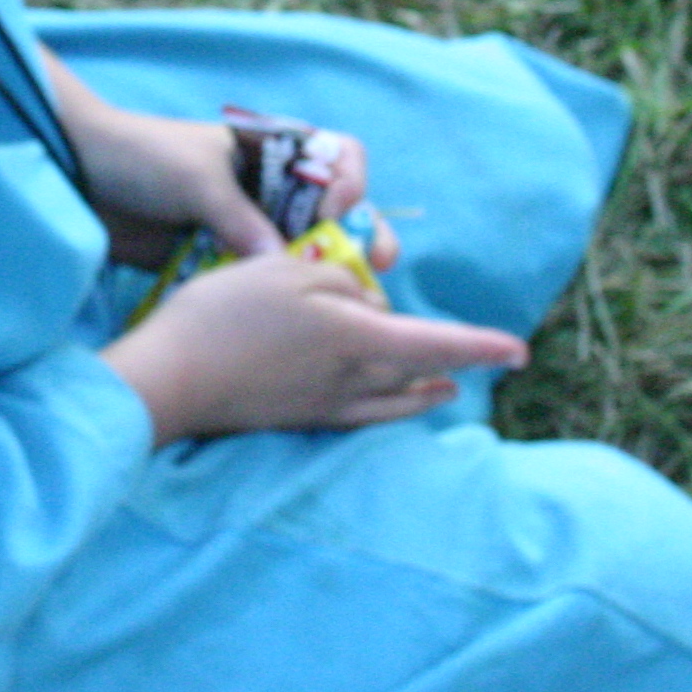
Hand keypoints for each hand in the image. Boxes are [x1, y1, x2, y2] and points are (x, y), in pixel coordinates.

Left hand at [43, 52, 401, 271]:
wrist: (80, 175)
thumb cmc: (143, 158)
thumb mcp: (197, 180)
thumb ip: (240, 218)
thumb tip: (282, 262)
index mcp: (270, 152)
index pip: (337, 160)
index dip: (349, 186)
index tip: (334, 213)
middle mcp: (268, 189)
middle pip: (332, 215)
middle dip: (356, 240)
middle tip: (371, 269)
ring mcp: (246, 226)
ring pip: (302, 254)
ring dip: (322, 276)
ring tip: (344, 303)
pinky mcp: (221, 259)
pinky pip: (262, 280)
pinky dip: (278, 297)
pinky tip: (288, 319)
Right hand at [100, 254, 526, 444]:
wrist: (171, 379)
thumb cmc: (225, 315)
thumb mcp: (285, 273)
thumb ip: (339, 283)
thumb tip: (368, 303)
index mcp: (356, 338)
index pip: (436, 342)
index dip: (481, 344)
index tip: (520, 350)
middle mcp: (351, 379)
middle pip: (419, 374)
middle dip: (454, 364)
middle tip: (486, 358)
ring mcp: (324, 405)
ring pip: (393, 399)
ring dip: (426, 390)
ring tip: (448, 389)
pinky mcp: (298, 417)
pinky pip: (362, 413)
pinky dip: (389, 407)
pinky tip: (384, 404)